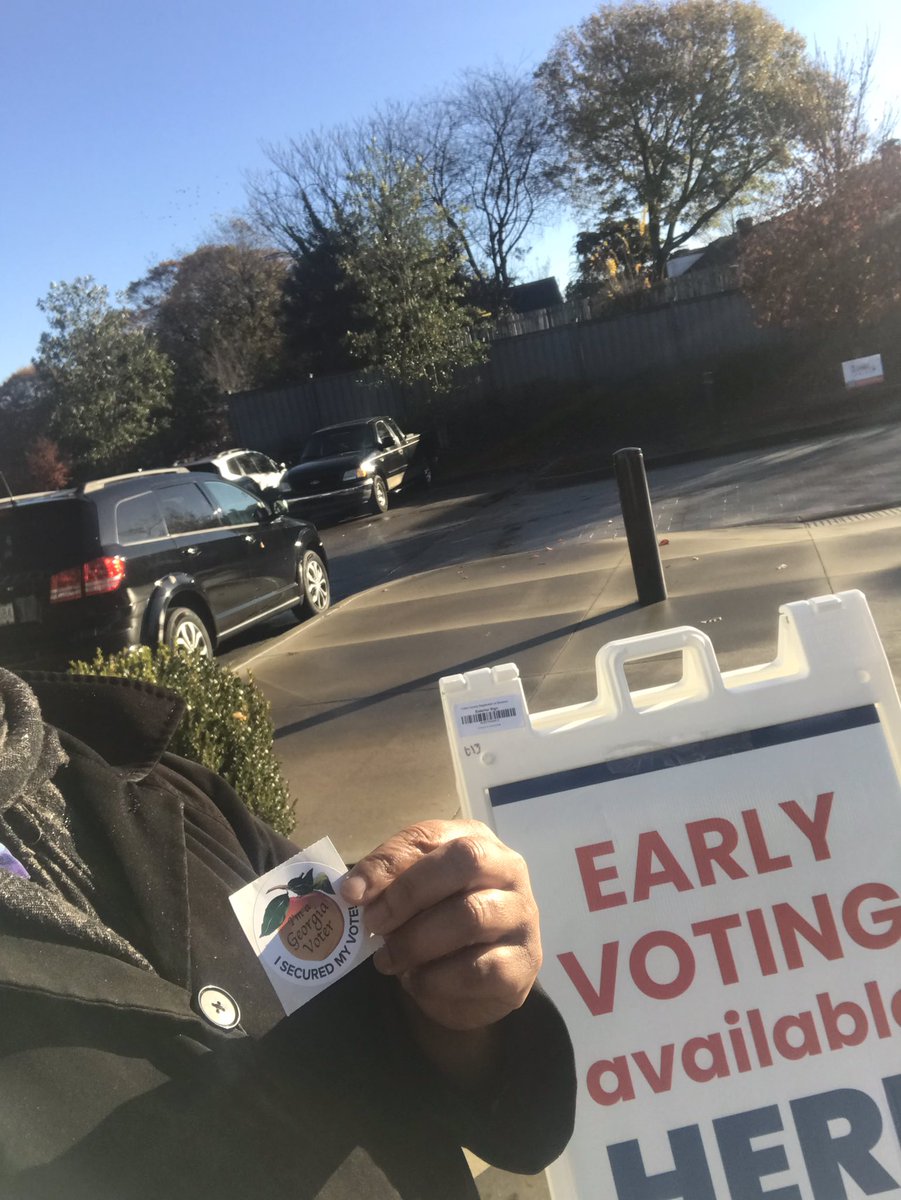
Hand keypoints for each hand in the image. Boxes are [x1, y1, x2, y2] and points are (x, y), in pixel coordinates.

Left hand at [340, 819, 541, 1031]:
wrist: (476, 981)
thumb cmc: (438, 922)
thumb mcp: (410, 895)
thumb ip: (387, 883)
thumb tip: (353, 891)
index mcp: (474, 840)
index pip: (428, 836)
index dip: (387, 863)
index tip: (351, 893)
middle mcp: (508, 869)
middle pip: (465, 860)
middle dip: (409, 893)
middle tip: (373, 924)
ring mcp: (520, 916)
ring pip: (470, 916)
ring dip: (416, 941)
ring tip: (389, 960)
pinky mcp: (522, 964)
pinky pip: (476, 969)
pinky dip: (435, 979)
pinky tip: (417, 981)